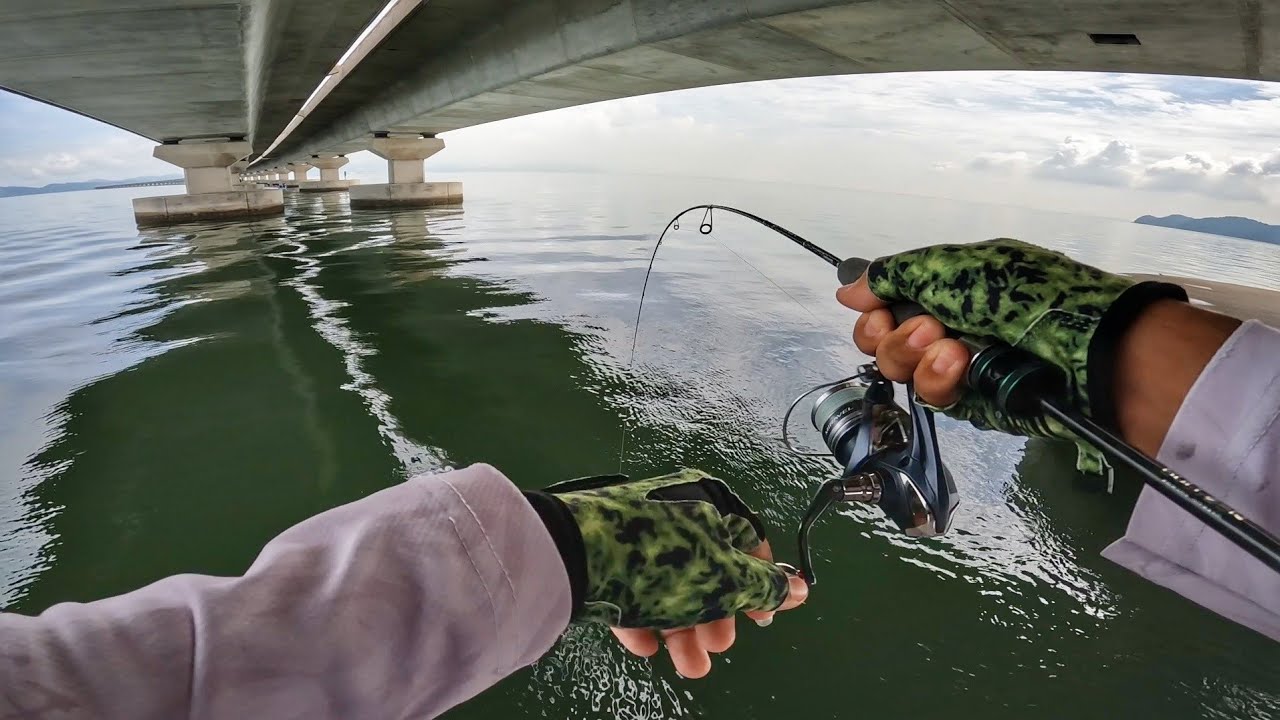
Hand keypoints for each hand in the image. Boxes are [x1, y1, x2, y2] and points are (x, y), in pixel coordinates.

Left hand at [525, 470, 807, 677]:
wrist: (568, 553)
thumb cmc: (661, 560)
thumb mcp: (724, 578)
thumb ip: (764, 586)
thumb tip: (803, 588)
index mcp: (709, 500)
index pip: (750, 541)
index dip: (761, 584)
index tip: (760, 623)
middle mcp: (675, 509)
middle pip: (710, 568)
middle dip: (717, 617)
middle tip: (716, 647)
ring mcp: (637, 530)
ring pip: (672, 583)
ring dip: (684, 630)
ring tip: (686, 666)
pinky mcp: (604, 553)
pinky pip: (634, 586)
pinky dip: (645, 617)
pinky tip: (645, 645)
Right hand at [834, 239, 1188, 470]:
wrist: (1085, 348)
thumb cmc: (1027, 295)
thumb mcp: (960, 267)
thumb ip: (898, 274)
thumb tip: (846, 288)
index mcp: (947, 288)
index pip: (886, 302)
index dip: (873, 307)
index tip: (875, 305)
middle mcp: (947, 326)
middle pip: (882, 340)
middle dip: (891, 332)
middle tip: (925, 326)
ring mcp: (958, 368)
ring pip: (901, 370)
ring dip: (916, 354)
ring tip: (951, 345)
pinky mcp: (971, 405)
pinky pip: (933, 397)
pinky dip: (940, 379)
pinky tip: (962, 366)